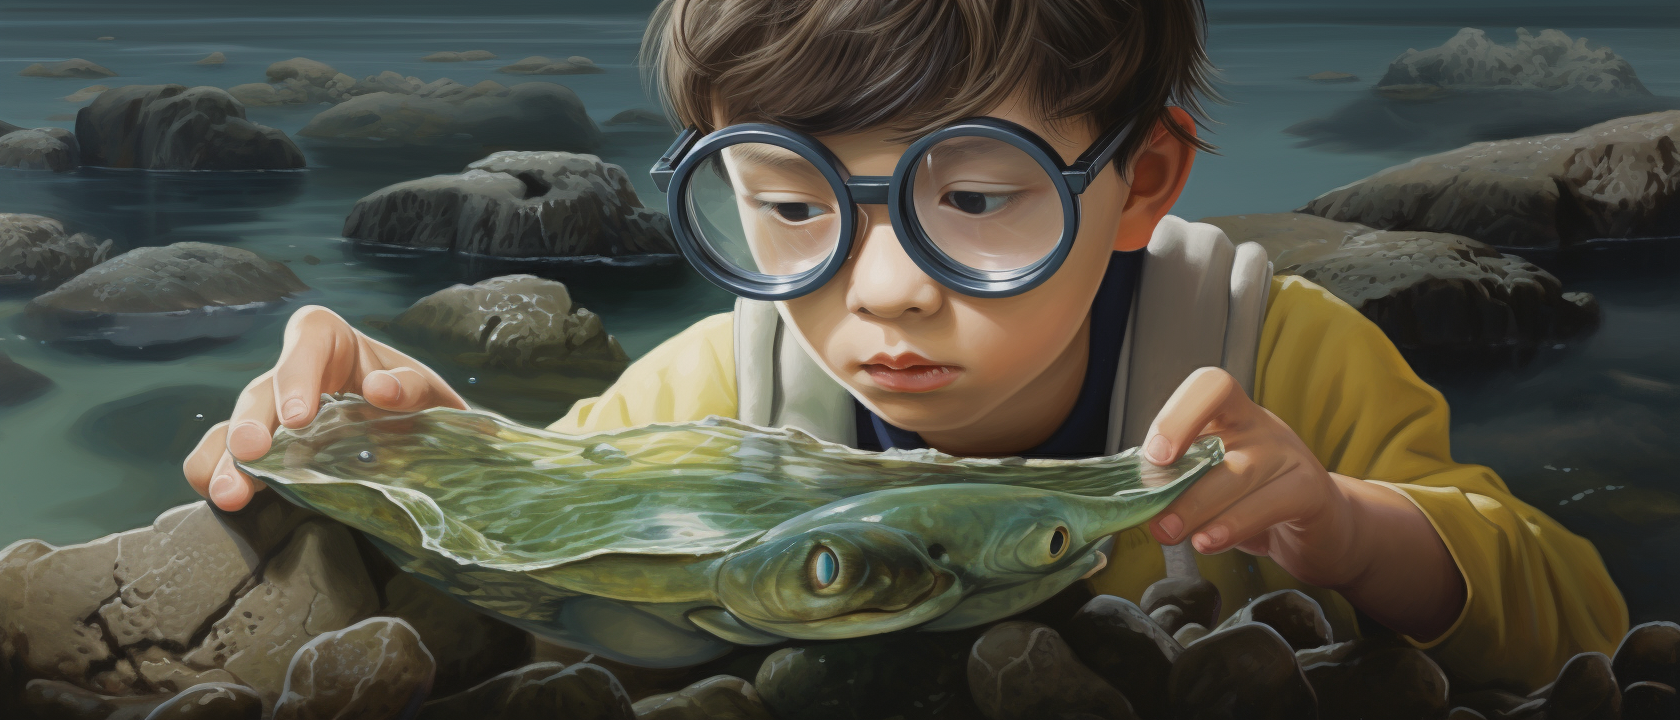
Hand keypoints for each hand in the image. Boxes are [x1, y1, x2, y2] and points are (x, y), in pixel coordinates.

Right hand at [182, 305, 466, 511]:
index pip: (309, 337)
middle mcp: (294, 374)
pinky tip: (213, 496)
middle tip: (251, 453)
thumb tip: (382, 389)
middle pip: (263, 388)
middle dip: (253, 421)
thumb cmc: (414, 401)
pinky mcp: (261, 448)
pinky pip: (221, 452)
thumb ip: (412, 386)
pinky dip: (213, 471)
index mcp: (335, 343)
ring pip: (236, 426)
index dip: (298, 373)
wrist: (415, 435)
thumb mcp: (427, 391)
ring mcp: (271, 412)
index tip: (299, 416)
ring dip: (227, 459)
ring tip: (229, 494)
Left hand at [1142, 367, 1464, 638]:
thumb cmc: (1256, 502)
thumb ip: (1180, 480)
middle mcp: (1261, 426)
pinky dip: (1234, 524)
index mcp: (1232, 414)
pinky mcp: (1312, 491)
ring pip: (1237, 473)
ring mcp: (1289, 454)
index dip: (1178, 414)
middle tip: (1151, 517)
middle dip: (1175, 478)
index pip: (1209, 387)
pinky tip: (1209, 542)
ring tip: (1169, 533)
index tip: (1153, 456)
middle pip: (1217, 434)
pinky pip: (1268, 504)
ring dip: (1196, 506)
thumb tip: (1132, 496)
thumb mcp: (1213, 482)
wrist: (1324, 530)